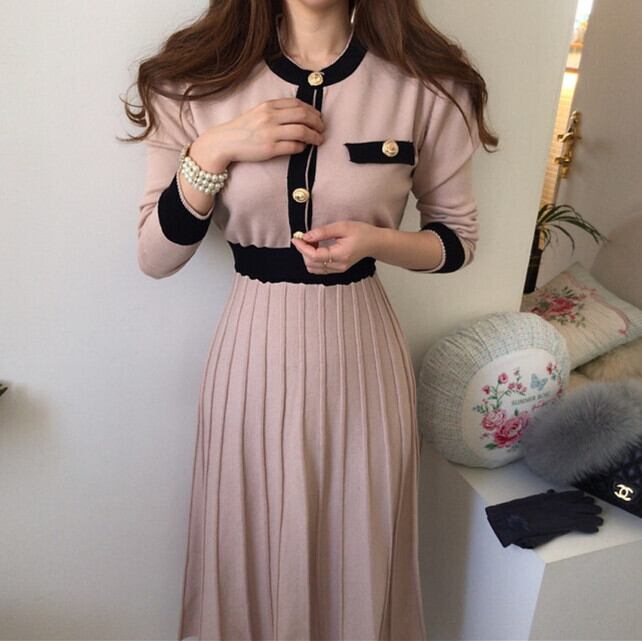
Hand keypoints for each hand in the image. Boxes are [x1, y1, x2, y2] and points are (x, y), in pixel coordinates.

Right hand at [194, 97, 325, 167]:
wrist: (225, 142)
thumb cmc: (243, 129)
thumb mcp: (258, 112)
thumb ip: (276, 111)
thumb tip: (299, 114)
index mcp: (268, 106)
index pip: (297, 104)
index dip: (312, 110)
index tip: (318, 116)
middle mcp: (270, 117)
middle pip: (303, 115)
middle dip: (317, 122)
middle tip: (322, 128)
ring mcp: (270, 133)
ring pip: (301, 131)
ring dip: (314, 136)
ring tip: (319, 139)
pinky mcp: (270, 149)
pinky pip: (293, 146)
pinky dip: (302, 147)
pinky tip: (304, 147)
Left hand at [290, 221, 381, 274]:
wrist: (375, 243)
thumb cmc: (362, 233)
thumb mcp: (342, 226)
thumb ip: (323, 232)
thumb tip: (306, 236)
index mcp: (341, 255)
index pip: (314, 256)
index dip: (302, 247)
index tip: (296, 238)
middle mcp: (339, 266)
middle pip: (311, 264)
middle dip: (303, 251)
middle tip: (304, 237)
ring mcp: (338, 270)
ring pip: (313, 268)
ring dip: (307, 256)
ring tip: (311, 242)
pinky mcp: (337, 269)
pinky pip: (319, 269)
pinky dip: (313, 259)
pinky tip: (316, 248)